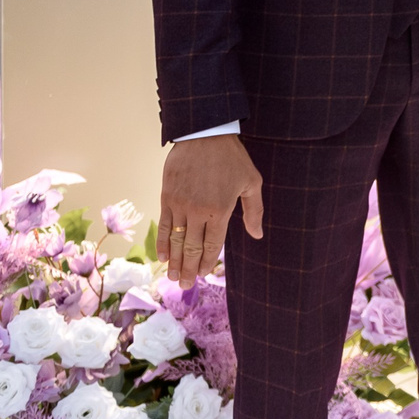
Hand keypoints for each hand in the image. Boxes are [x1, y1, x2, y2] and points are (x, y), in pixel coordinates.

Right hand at [158, 134, 261, 283]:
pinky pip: (163, 225)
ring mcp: (180, 205)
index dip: (206, 261)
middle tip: (184, 285)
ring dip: (174, 261)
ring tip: (172, 277)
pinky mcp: (167, 197)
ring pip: (175, 240)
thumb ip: (254, 211)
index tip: (202, 273)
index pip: (211, 244)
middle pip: (191, 247)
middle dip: (188, 268)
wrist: (205, 134)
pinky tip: (162, 256)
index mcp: (221, 210)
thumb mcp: (251, 182)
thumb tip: (257, 235)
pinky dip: (162, 243)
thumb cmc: (232, 158)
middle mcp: (199, 211)